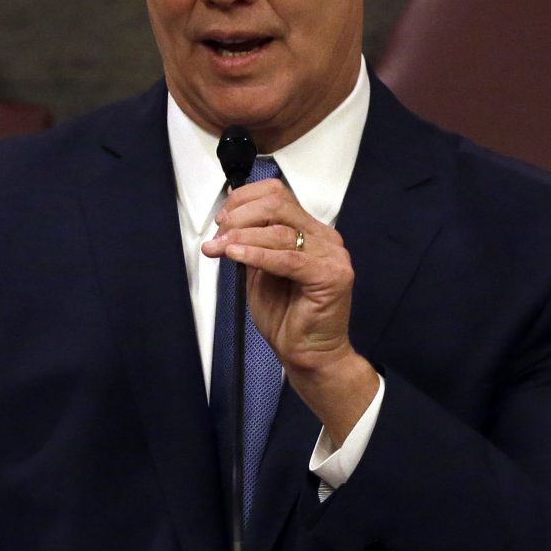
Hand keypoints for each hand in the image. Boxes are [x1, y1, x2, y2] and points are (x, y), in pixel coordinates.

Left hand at [201, 178, 377, 442]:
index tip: (221, 219)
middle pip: (278, 205)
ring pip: (279, 231)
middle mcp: (325, 237)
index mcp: (310, 231)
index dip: (244, 200)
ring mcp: (332, 255)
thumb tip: (228, 220)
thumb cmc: (286, 317)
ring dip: (241, 237)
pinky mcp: (331, 275)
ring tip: (218, 248)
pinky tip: (235, 256)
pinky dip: (258, 254)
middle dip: (240, 216)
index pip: (277, 194)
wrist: (309, 355)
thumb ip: (252, 243)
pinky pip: (288, 259)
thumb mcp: (261, 271)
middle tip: (218, 235)